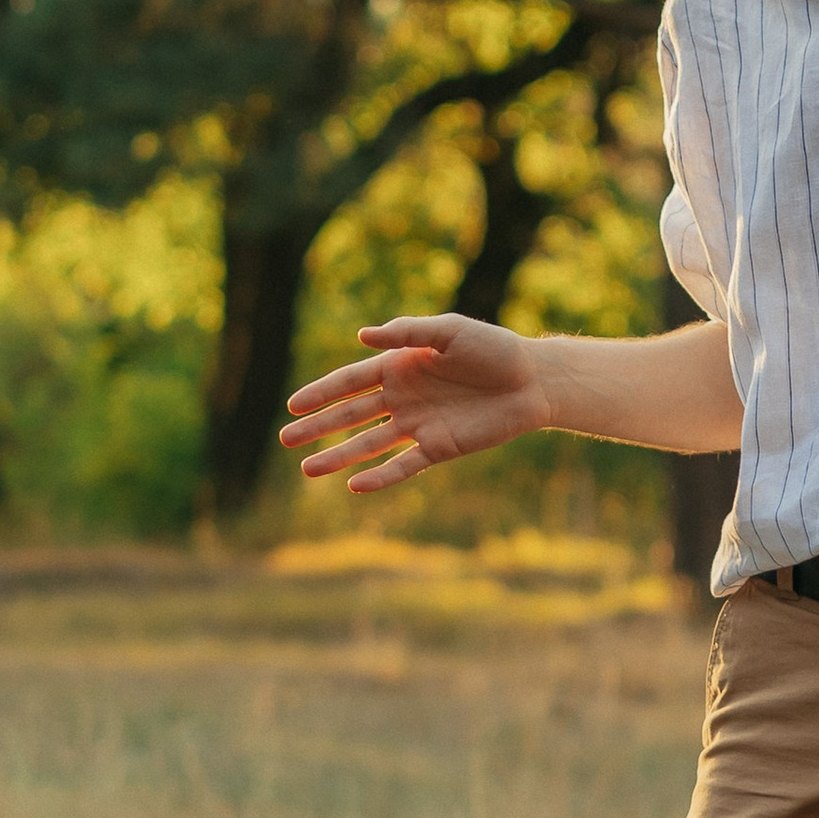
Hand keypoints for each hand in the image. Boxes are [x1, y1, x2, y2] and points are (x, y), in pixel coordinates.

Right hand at [279, 316, 548, 493]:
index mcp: (399, 366)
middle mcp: (402, 398)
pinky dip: (380, 477)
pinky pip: (403, 466)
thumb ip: (408, 332)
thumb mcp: (450, 331)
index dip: (321, 393)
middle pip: (350, 415)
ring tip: (307, 470)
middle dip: (318, 428)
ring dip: (339, 457)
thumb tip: (362, 336)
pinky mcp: (438, 448)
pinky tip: (355, 485)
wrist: (532, 381)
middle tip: (286, 440)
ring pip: (368, 444)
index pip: (350, 382)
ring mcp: (417, 425)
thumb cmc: (492, 349)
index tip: (292, 406)